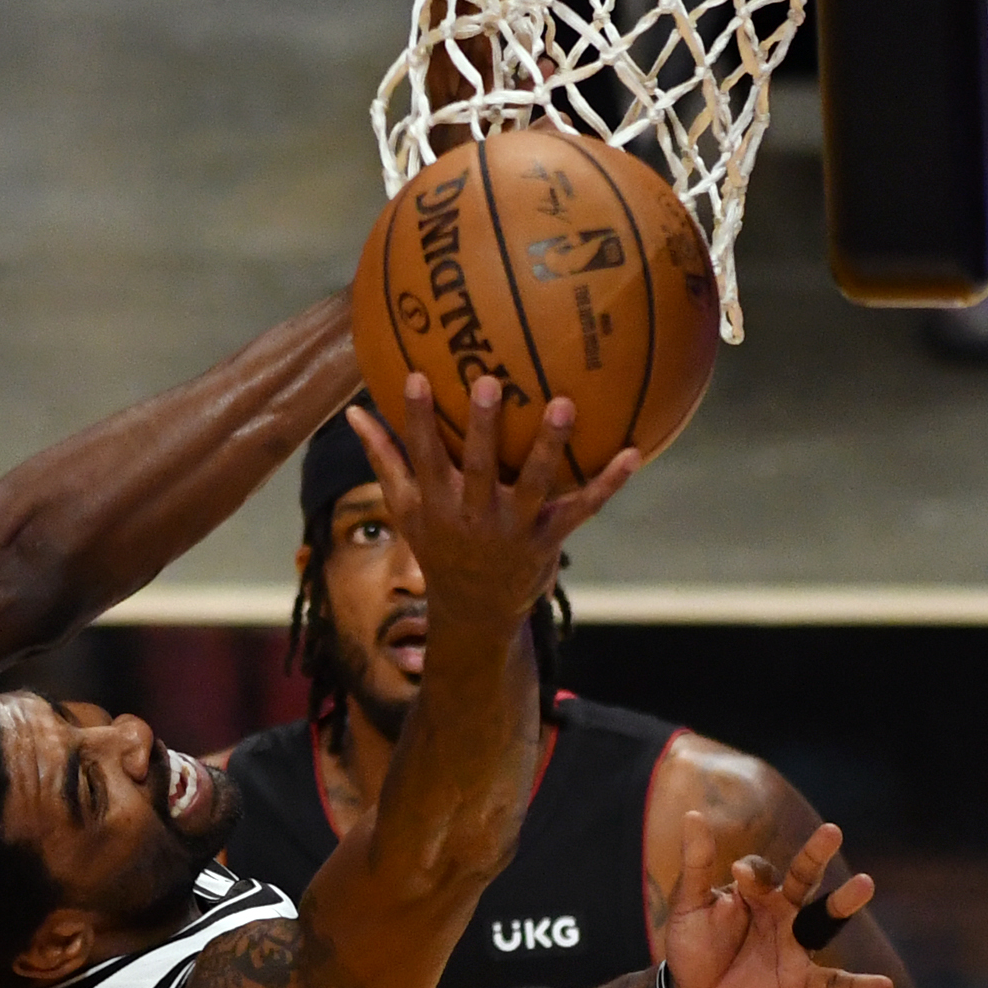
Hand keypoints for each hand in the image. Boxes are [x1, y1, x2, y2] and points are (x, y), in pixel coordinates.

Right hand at [350, 374, 635, 641]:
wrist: (474, 610)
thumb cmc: (438, 545)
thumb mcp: (405, 508)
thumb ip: (384, 458)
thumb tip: (354, 412)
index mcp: (436, 503)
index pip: (423, 455)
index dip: (418, 418)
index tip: (418, 377)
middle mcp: (472, 514)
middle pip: (477, 466)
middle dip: (482, 427)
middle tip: (489, 383)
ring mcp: (512, 528)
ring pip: (532, 483)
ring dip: (548, 446)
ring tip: (563, 405)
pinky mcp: (548, 539)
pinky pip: (581, 508)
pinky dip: (608, 483)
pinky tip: (633, 453)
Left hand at [661, 811, 892, 987]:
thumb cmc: (694, 947)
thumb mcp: (689, 904)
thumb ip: (696, 863)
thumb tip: (693, 813)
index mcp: (755, 894)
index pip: (761, 871)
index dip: (752, 872)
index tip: (738, 874)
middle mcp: (782, 914)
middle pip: (804, 879)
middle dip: (815, 856)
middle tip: (831, 831)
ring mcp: (794, 947)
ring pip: (823, 920)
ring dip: (843, 903)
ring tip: (865, 883)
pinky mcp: (799, 982)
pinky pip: (833, 983)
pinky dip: (858, 986)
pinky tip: (885, 985)